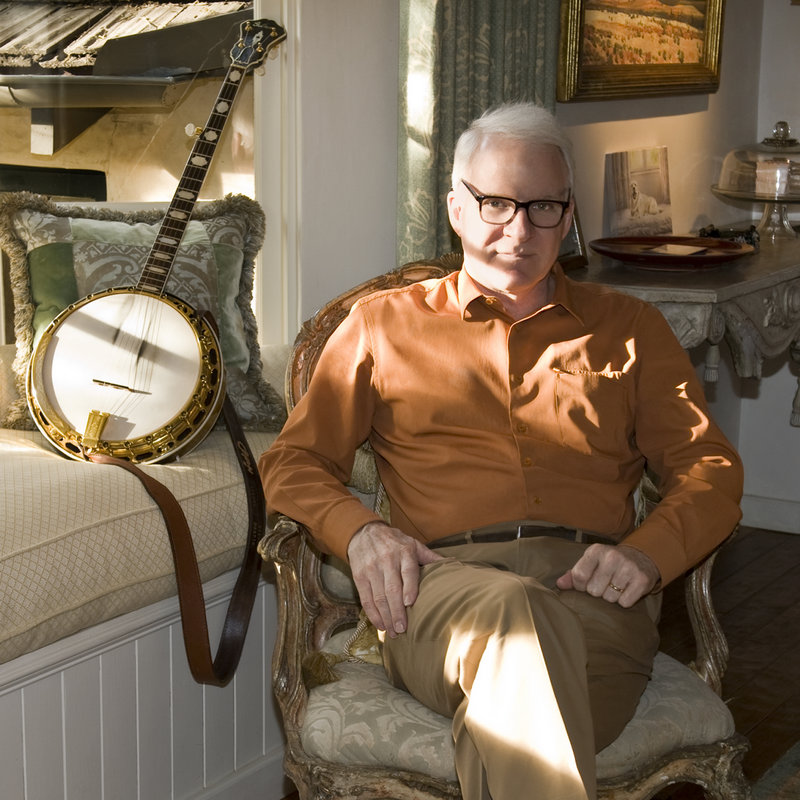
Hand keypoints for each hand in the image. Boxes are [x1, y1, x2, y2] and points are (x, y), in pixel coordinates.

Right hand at [347, 521, 442, 637]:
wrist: (364, 532)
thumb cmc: (394, 541)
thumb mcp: (412, 543)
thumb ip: (429, 557)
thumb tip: (452, 566)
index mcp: (404, 552)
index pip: (407, 571)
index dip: (409, 587)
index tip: (410, 603)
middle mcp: (386, 560)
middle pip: (391, 589)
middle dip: (396, 611)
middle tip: (403, 629)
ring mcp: (371, 569)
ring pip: (378, 597)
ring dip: (386, 617)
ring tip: (393, 632)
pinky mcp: (359, 576)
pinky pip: (366, 598)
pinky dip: (373, 614)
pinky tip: (380, 625)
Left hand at [556, 544, 659, 607]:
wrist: (641, 557)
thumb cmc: (609, 562)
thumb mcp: (591, 561)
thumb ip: (574, 573)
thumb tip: (559, 585)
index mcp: (596, 550)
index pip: (579, 576)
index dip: (580, 586)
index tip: (586, 584)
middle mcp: (612, 557)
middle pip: (594, 590)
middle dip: (597, 592)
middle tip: (605, 584)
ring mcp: (628, 568)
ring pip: (609, 598)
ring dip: (611, 597)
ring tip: (616, 585)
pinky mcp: (642, 580)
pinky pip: (625, 603)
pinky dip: (624, 601)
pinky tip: (626, 589)